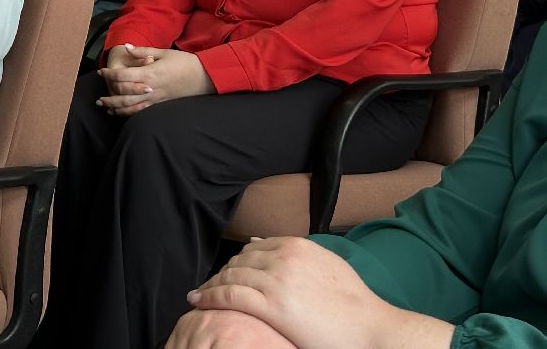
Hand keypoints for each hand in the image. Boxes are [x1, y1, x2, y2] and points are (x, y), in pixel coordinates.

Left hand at [97, 45, 212, 115]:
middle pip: (123, 95)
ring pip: (131, 107)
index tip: (100, 71)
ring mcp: (156, 99)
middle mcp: (150, 88)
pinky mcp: (161, 105)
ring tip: (105, 107)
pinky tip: (121, 114)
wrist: (204, 76)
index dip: (109, 74)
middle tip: (98, 98)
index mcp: (149, 73)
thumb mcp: (163, 52)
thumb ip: (142, 51)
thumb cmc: (184, 62)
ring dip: (116, 108)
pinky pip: (142, 112)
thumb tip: (125, 46)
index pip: (122, 76)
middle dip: (109, 97)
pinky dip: (129, 114)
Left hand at [187, 237, 453, 348]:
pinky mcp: (271, 304)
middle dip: (223, 272)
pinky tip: (199, 300)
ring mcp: (276, 280)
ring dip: (211, 284)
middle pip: (240, 260)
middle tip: (210, 285)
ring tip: (200, 294)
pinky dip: (210, 296)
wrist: (372, 329)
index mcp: (298, 246)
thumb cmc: (355, 305)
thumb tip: (262, 243)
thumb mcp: (328, 265)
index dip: (238, 260)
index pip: (255, 247)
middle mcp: (284, 257)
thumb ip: (297, 254)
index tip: (228, 271)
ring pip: (231, 276)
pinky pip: (230, 294)